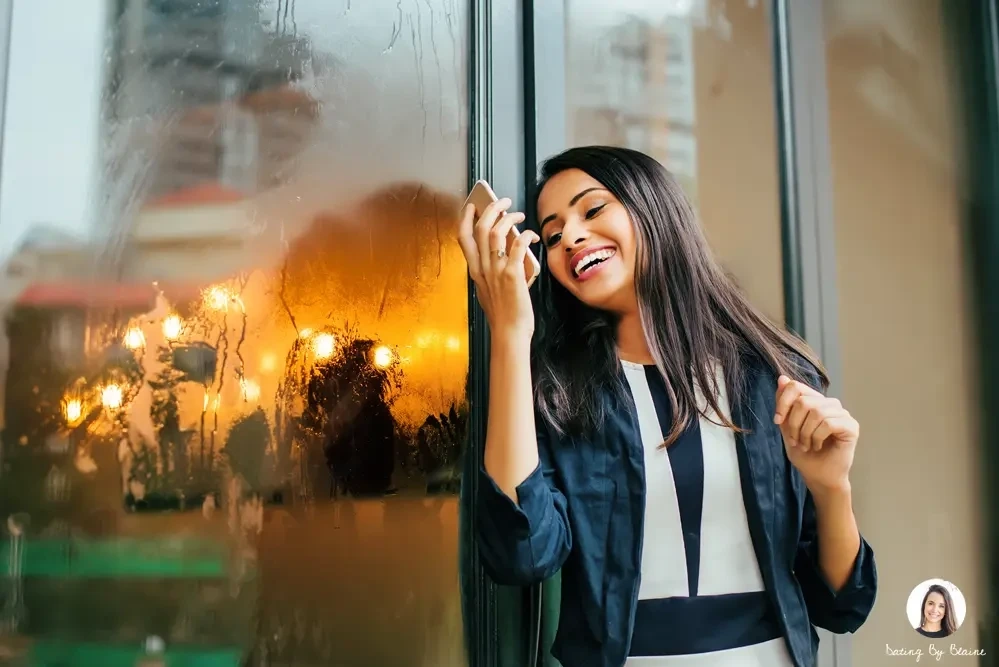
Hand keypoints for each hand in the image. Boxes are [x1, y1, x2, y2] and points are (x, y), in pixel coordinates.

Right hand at [457, 197, 539, 341]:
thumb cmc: (503, 315)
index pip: (463, 237)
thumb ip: (492, 271)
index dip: (465, 217)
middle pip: (480, 228)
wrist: (509, 333)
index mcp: (475, 271)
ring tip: (518, 214)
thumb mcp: (489, 290)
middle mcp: (483, 268)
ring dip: (508, 218)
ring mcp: (496, 271)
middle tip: (502, 201)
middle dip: (490, 208)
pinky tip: (532, 235)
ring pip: (496, 232)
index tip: (472, 205)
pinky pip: (518, 245)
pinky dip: (526, 235)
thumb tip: (505, 252)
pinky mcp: (512, 275)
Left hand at [774, 376, 858, 495]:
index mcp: (814, 401)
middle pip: (804, 401)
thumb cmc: (804, 454)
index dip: (783, 402)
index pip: (795, 386)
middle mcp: (829, 404)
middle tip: (795, 441)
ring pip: (816, 412)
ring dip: (805, 433)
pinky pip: (829, 423)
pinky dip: (817, 437)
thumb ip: (784, 405)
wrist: (818, 477)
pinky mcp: (851, 426)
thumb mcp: (786, 427)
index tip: (777, 421)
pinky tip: (818, 446)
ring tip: (806, 445)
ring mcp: (842, 414)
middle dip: (793, 424)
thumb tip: (782, 378)